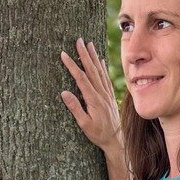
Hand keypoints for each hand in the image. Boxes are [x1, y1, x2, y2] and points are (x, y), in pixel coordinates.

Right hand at [60, 39, 122, 154]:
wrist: (116, 139)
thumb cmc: (98, 134)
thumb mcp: (84, 124)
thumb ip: (75, 108)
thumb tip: (64, 93)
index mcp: (93, 99)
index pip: (81, 78)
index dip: (72, 65)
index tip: (64, 54)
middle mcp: (101, 94)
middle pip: (91, 70)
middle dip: (84, 54)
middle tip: (78, 40)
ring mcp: (107, 94)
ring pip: (100, 71)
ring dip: (94, 57)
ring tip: (89, 44)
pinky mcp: (110, 96)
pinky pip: (106, 78)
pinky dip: (103, 67)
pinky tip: (100, 60)